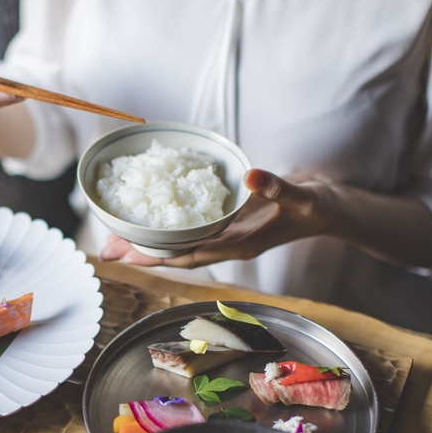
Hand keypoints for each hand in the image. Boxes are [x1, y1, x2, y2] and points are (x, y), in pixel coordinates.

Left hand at [100, 169, 333, 267]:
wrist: (327, 209)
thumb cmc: (317, 207)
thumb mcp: (301, 196)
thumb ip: (277, 187)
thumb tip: (250, 176)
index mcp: (239, 244)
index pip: (191, 255)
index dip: (159, 256)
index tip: (129, 254)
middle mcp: (226, 243)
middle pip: (175, 254)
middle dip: (140, 253)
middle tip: (104, 251)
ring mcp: (224, 235)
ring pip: (178, 245)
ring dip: (147, 243)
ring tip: (114, 240)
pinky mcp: (225, 223)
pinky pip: (188, 230)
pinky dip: (166, 228)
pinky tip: (147, 221)